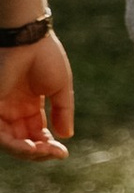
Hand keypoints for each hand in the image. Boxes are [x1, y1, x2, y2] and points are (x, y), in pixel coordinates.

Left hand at [0, 36, 73, 161]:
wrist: (29, 39)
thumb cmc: (45, 56)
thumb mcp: (60, 87)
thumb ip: (63, 111)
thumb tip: (66, 136)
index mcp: (29, 105)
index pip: (36, 134)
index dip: (48, 146)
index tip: (63, 153)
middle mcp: (13, 110)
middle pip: (23, 141)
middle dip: (39, 152)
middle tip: (56, 153)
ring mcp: (2, 110)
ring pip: (10, 143)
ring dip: (28, 152)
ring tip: (44, 152)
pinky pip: (0, 136)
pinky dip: (15, 145)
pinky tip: (31, 148)